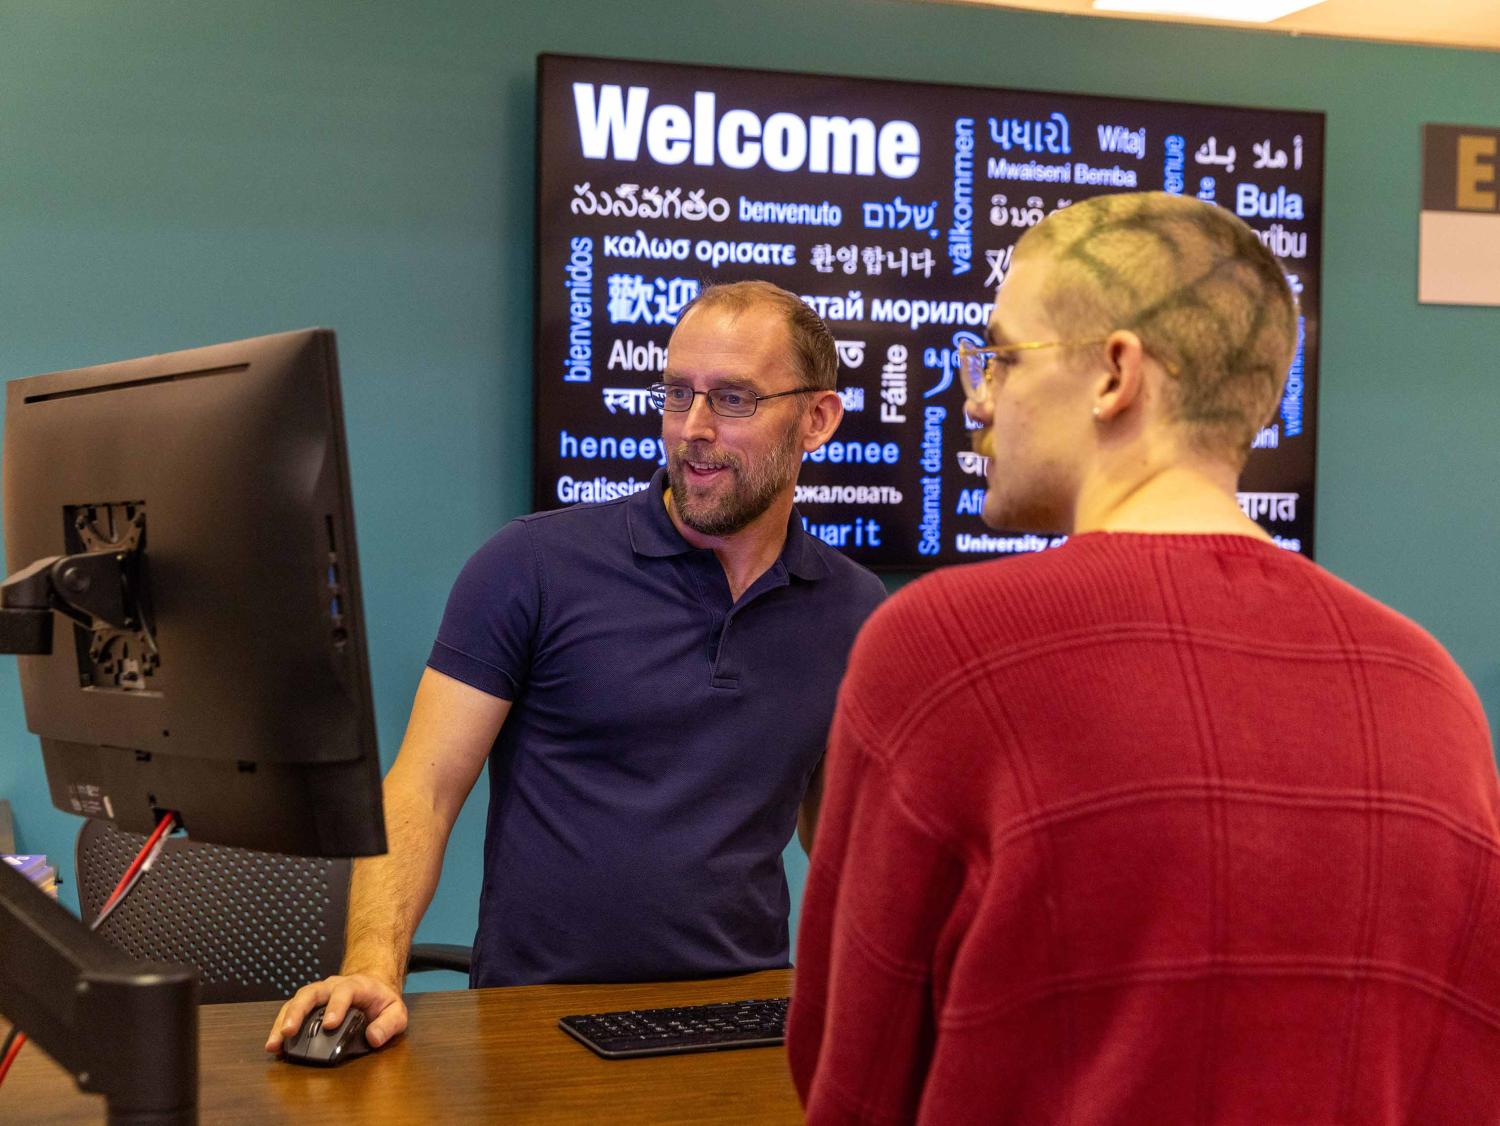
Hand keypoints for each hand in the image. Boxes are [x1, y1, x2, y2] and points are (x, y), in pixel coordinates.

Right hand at [264, 974, 408, 1053]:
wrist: (372, 986)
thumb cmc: (382, 1001)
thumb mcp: (396, 1011)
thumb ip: (389, 1024)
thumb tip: (374, 1038)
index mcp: (356, 986)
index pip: (345, 991)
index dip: (336, 1006)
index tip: (330, 1024)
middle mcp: (332, 987)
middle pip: (311, 993)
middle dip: (298, 1012)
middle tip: (289, 1031)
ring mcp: (318, 995)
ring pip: (296, 1002)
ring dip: (283, 1021)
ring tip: (274, 1043)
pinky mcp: (308, 1006)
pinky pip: (290, 1012)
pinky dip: (280, 1027)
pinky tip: (274, 1045)